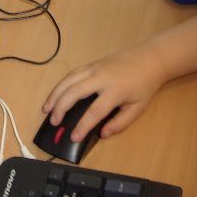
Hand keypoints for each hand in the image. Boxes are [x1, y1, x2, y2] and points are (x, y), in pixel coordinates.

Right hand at [41, 44, 167, 141]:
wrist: (150, 58)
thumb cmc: (144, 85)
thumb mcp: (137, 108)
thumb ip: (120, 123)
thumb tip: (102, 134)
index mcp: (115, 91)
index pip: (95, 112)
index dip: (82, 126)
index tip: (74, 137)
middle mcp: (101, 78)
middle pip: (74, 92)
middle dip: (60, 108)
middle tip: (53, 122)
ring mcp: (95, 69)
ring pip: (68, 80)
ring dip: (55, 94)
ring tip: (46, 108)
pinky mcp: (92, 63)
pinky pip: (72, 73)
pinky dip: (61, 84)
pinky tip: (56, 94)